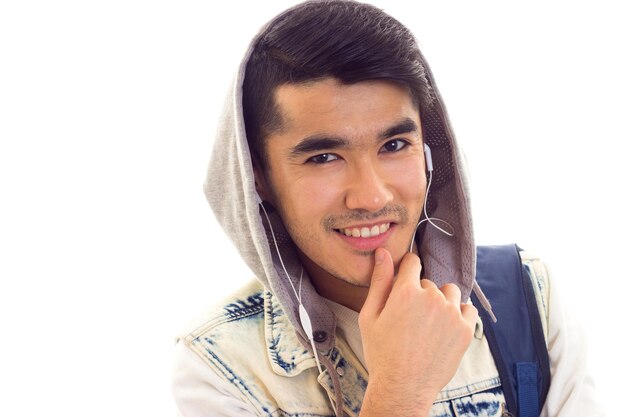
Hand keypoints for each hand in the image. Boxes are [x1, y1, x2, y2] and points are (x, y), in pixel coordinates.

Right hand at [358, 248, 477, 416]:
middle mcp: (431, 298)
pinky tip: (445, 329)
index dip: (407, 271)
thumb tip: (383, 252)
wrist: (403, 388)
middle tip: (410, 319)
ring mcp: (451, 314)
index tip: (405, 284)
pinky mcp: (465, 330)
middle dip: (420, 294)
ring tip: (428, 324)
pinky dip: (459, 315)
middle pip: (428, 282)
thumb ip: (379, 281)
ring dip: (441, 302)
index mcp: (405, 291)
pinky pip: (468, 309)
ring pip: (449, 292)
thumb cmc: (381, 353)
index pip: (412, 262)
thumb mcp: (370, 316)